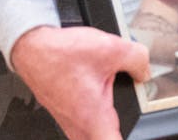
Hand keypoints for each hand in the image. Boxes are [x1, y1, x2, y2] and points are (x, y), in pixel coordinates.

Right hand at [10, 25, 149, 139]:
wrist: (32, 47)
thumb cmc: (61, 53)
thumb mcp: (111, 49)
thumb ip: (137, 59)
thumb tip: (145, 70)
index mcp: (93, 118)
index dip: (131, 139)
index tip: (139, 132)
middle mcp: (79, 126)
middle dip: (117, 130)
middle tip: (126, 111)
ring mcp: (69, 121)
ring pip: (92, 134)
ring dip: (105, 124)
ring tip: (111, 103)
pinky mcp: (65, 112)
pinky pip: (84, 125)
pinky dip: (94, 115)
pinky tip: (98, 95)